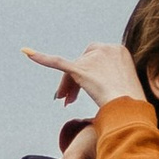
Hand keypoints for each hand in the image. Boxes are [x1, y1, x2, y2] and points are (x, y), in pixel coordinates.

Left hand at [23, 38, 144, 111]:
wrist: (130, 108)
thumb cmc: (131, 104)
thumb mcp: (125, 84)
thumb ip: (112, 79)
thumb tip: (104, 87)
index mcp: (118, 50)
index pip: (96, 59)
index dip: (88, 75)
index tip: (86, 90)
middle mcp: (105, 49)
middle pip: (82, 62)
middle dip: (74, 80)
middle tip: (69, 100)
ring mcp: (92, 58)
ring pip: (72, 69)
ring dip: (67, 85)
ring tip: (65, 101)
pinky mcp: (80, 69)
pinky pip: (58, 62)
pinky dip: (41, 57)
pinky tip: (27, 52)